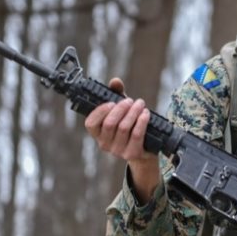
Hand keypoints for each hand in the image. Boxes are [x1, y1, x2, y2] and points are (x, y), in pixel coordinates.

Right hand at [84, 78, 158, 201]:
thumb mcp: (122, 109)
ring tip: (140, 104)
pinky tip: (146, 114)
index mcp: (97, 133)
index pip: (91, 123)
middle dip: (121, 108)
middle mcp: (104, 144)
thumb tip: (115, 81)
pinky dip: (142, 122)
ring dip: (134, 112)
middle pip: (110, 124)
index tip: (111, 102)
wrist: (144, 149)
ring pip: (124, 127)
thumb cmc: (129, 125)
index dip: (100, 111)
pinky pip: (136, 135)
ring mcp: (117, 151)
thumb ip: (116, 94)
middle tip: (130, 101)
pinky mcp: (131, 154)